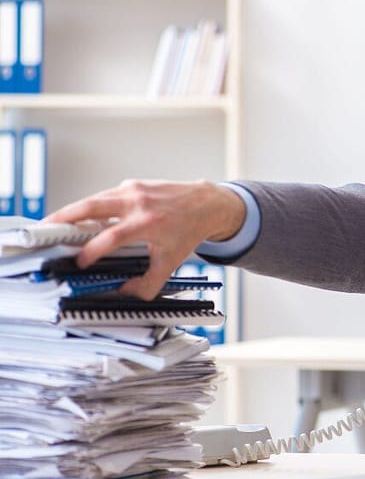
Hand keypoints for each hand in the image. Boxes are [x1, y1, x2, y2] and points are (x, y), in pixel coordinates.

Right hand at [44, 179, 245, 299]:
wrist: (207, 203)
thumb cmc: (188, 231)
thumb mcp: (172, 262)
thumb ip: (149, 283)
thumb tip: (124, 293)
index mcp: (149, 223)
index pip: (112, 237)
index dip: (92, 251)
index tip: (80, 262)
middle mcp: (139, 203)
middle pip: (92, 206)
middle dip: (64, 217)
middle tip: (43, 229)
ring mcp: (133, 190)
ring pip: (94, 199)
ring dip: (71, 211)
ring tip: (51, 224)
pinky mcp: (131, 185)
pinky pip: (104, 197)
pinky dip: (89, 207)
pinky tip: (78, 219)